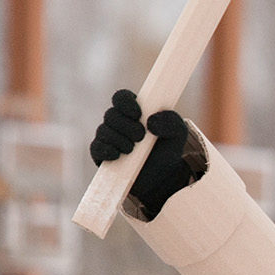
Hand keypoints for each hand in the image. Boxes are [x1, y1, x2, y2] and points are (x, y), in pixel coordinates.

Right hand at [89, 89, 195, 218]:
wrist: (160, 177)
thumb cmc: (166, 150)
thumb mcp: (178, 134)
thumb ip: (171, 121)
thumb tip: (151, 121)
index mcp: (134, 110)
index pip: (121, 97)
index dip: (126, 102)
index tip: (138, 114)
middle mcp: (118, 122)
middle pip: (111, 114)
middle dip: (126, 126)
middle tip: (140, 137)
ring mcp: (108, 137)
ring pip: (104, 130)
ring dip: (120, 140)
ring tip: (133, 150)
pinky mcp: (101, 154)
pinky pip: (97, 148)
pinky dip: (107, 150)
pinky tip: (118, 155)